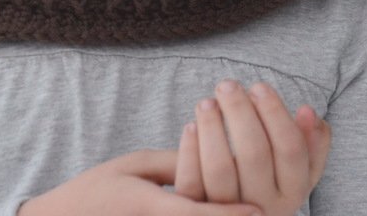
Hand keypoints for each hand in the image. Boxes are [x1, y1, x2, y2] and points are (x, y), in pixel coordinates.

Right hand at [18, 149, 260, 215]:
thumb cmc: (99, 189)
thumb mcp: (135, 166)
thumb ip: (175, 162)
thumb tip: (219, 155)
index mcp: (149, 207)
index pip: (196, 215)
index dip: (229, 215)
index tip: (259, 212)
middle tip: (267, 212)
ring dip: (223, 215)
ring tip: (253, 211)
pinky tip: (228, 210)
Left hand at [174, 80, 331, 215]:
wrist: (235, 213)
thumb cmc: (269, 175)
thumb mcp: (298, 164)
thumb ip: (310, 140)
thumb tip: (307, 111)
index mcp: (293, 192)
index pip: (291, 150)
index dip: (275, 113)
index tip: (259, 86)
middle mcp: (265, 207)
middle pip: (254, 155)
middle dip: (239, 112)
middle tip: (228, 85)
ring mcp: (231, 213)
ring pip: (219, 169)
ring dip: (211, 128)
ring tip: (207, 102)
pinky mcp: (201, 213)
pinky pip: (191, 182)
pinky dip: (189, 150)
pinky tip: (191, 126)